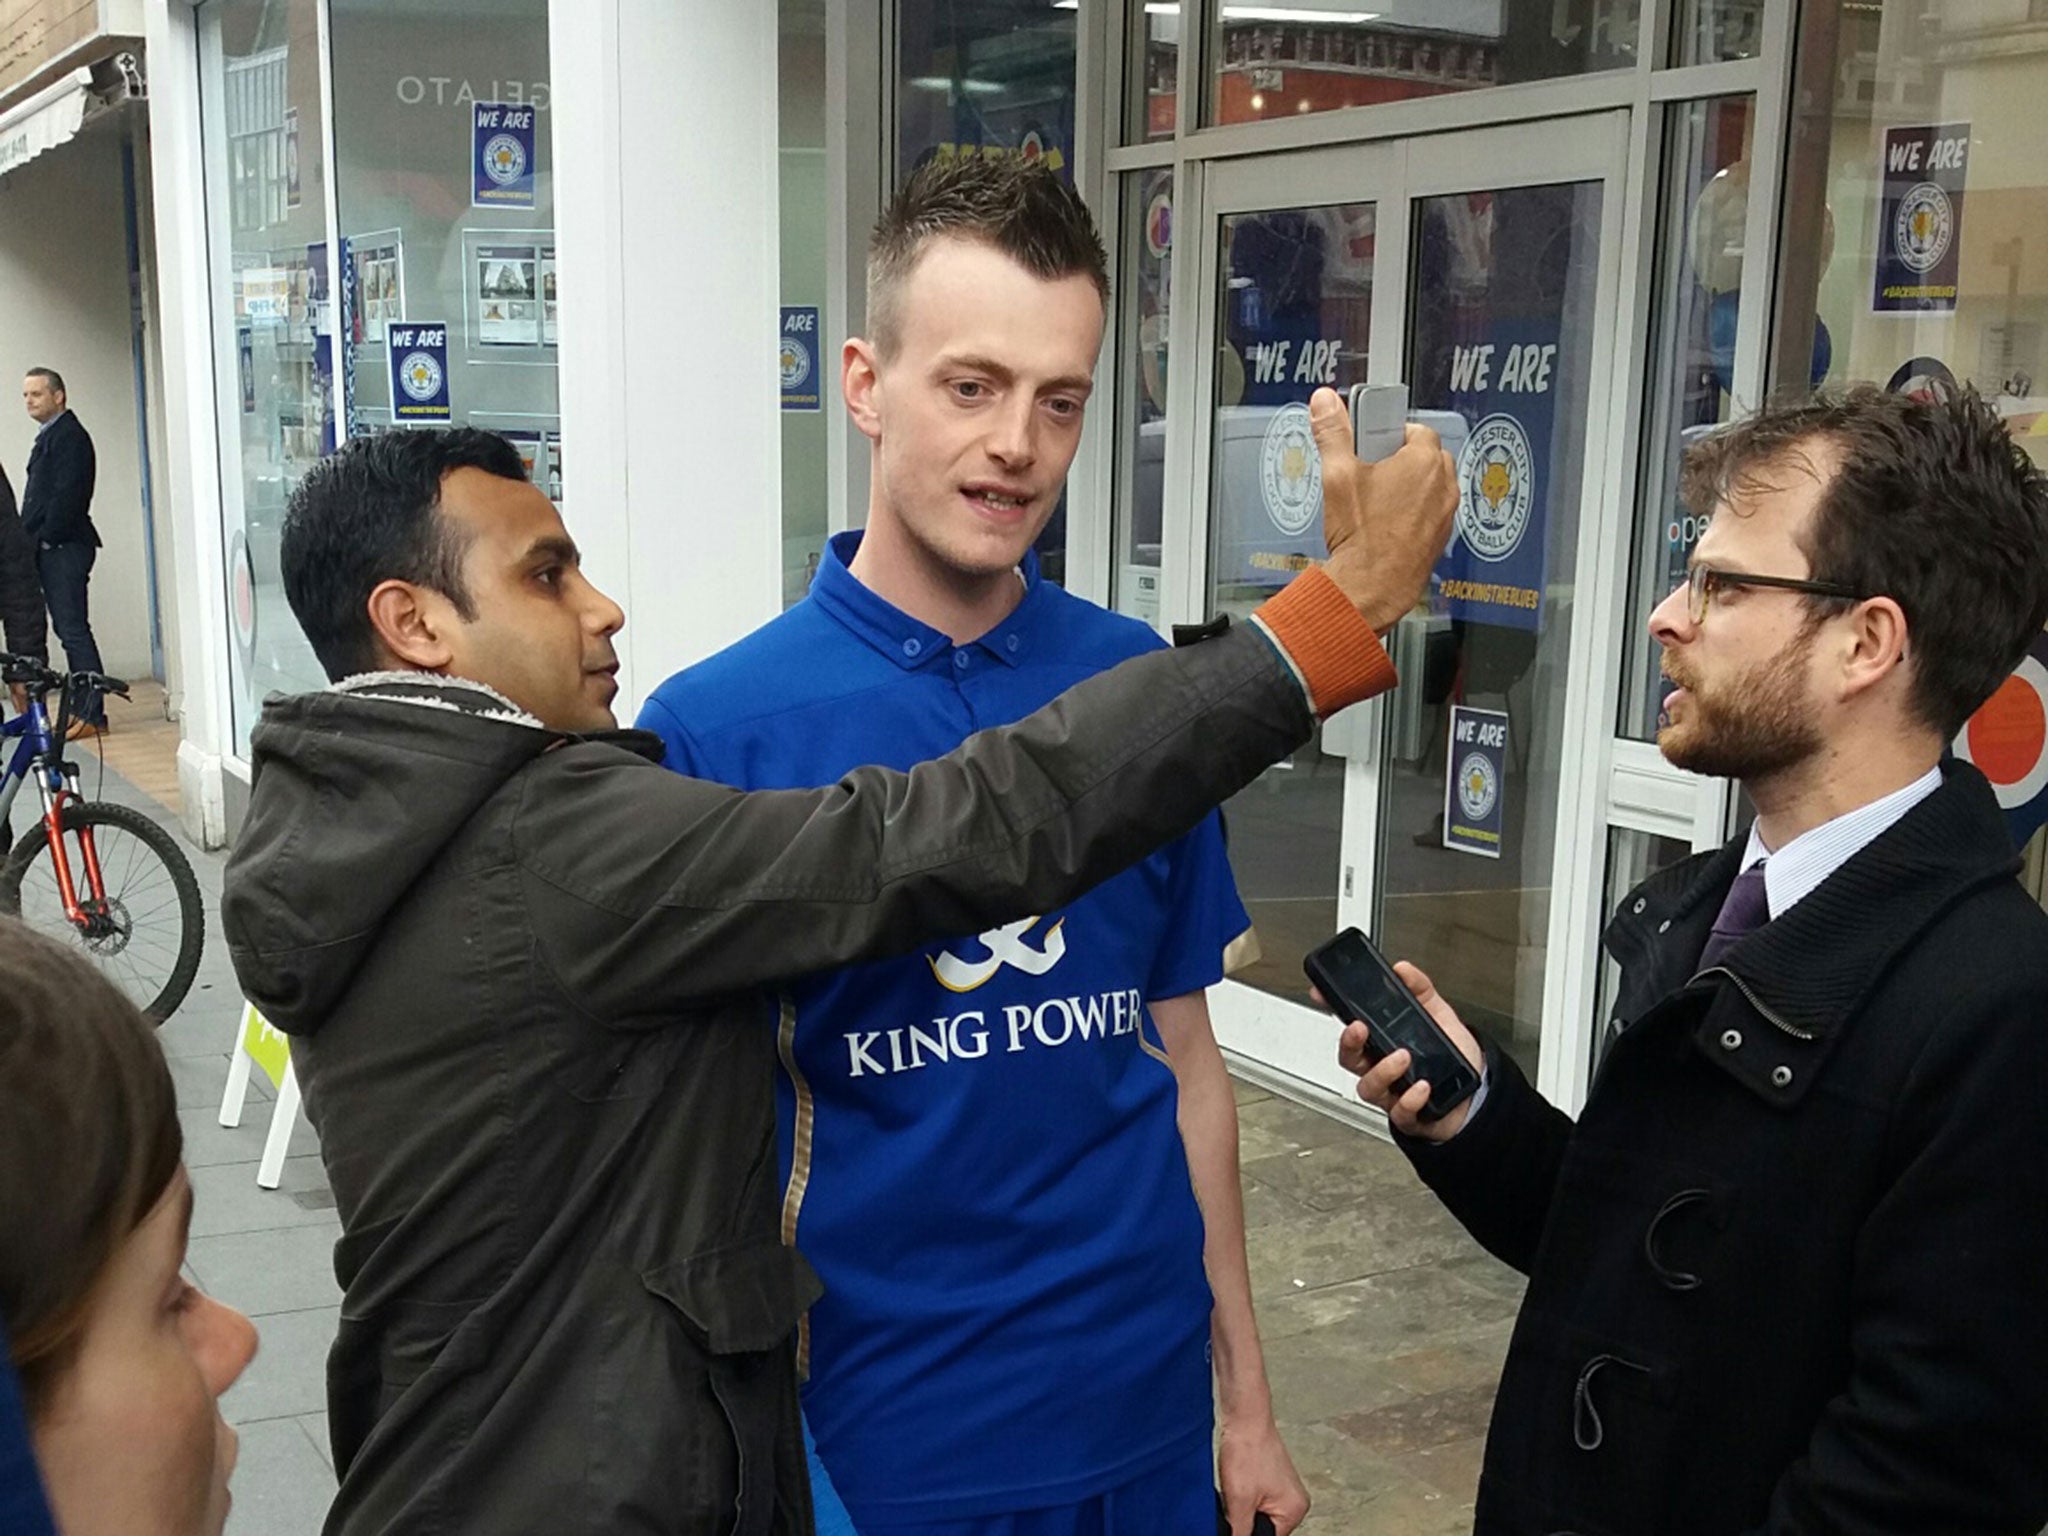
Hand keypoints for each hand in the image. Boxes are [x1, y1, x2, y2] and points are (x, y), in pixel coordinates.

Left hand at [1218, 1412, 1308, 1535]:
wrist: (1244, 1416)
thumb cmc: (1247, 1449)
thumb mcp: (1239, 1500)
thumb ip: (1240, 1531)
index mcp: (1294, 1511)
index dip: (1245, 1534)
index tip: (1234, 1522)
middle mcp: (1295, 1501)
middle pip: (1264, 1527)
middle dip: (1244, 1520)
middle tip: (1232, 1501)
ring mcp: (1284, 1488)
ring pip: (1257, 1513)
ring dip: (1242, 1507)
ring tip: (1234, 1488)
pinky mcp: (1272, 1478)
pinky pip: (1256, 1498)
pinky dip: (1242, 1495)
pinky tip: (1236, 1481)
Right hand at [1308, 386, 1456, 633]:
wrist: (1371, 588)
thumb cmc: (1362, 538)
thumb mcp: (1338, 477)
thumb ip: (1333, 433)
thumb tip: (1325, 403)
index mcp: (1424, 461)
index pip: (1417, 429)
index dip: (1392, 433)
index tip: (1374, 443)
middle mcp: (1443, 485)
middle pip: (1428, 456)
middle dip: (1403, 460)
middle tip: (1373, 472)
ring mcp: (1445, 514)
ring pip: (1432, 486)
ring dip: (1411, 487)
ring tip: (1377, 501)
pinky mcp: (1441, 538)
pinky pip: (1431, 513)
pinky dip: (1415, 513)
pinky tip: (1386, 525)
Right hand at [1324, 961, 1482, 1141]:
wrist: (1478, 1091)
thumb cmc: (1452, 1057)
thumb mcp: (1437, 1014)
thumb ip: (1420, 990)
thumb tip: (1403, 969)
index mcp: (1383, 1042)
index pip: (1350, 1025)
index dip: (1333, 1010)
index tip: (1322, 994)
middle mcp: (1381, 1068)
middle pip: (1350, 1058)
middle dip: (1348, 1042)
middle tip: (1360, 1028)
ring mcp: (1392, 1093)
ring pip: (1369, 1087)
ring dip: (1383, 1071)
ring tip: (1403, 1056)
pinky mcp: (1410, 1115)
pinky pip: (1400, 1112)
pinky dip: (1409, 1100)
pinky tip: (1422, 1086)